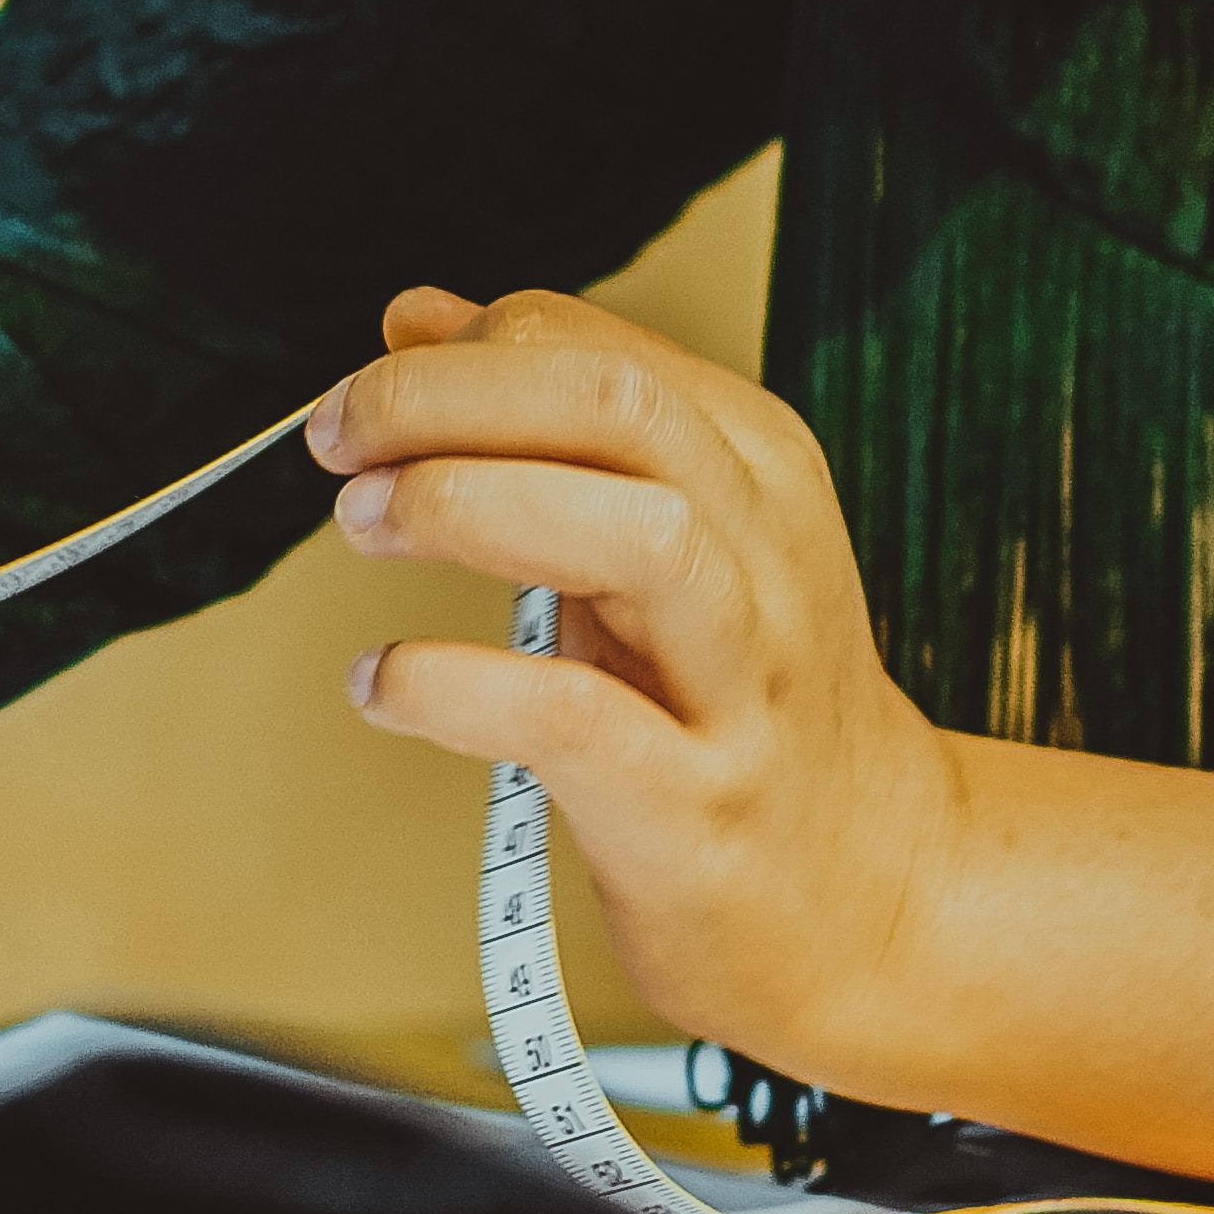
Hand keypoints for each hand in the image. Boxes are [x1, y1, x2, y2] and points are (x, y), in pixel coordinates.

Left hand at [317, 290, 1213, 1200]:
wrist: (871, 894)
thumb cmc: (744, 712)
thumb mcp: (666, 540)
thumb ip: (546, 427)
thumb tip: (420, 318)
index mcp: (756, 470)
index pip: (597, 353)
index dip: (460, 355)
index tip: (366, 399)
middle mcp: (764, 556)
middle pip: (618, 409)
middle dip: (452, 399)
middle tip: (341, 439)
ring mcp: (744, 684)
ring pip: (636, 535)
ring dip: (471, 506)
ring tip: (366, 525)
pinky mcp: (698, 807)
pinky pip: (577, 721)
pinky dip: (458, 686)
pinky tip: (384, 682)